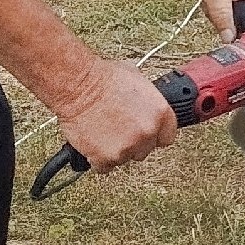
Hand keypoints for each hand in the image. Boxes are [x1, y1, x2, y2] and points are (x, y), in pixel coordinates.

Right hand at [55, 55, 176, 171]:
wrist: (78, 86)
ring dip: (116, 149)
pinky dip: (98, 158)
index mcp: (160, 113)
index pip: (167, 136)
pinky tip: (93, 142)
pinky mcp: (106, 158)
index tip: (145, 134)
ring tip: (103, 132)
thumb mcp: (136, 79)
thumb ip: (147, 99)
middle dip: (133, 142)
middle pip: (146, 149)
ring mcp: (128, 147)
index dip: (154, 135)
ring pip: (125, 158)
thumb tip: (146, 104)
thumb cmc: (102, 78)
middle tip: (118, 129)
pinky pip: (105, 166)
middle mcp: (147, 132)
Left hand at [184, 0, 244, 37]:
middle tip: (221, 19)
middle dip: (236, 26)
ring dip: (227, 19)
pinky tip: (213, 3)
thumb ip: (223, 21)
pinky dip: (223, 12)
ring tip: (214, 5)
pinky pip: (236, 12)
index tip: (244, 45)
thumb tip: (230, 41)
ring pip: (243, 19)